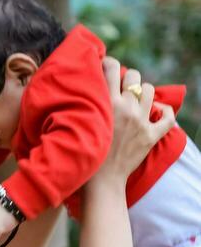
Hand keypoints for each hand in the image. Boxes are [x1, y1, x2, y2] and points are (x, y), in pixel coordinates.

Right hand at [96, 58, 175, 182]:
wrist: (100, 183)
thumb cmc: (84, 155)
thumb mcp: (80, 123)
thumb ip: (86, 104)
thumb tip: (87, 87)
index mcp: (107, 103)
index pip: (111, 68)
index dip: (108, 63)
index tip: (105, 67)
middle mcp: (126, 108)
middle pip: (134, 76)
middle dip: (127, 78)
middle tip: (121, 88)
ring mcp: (141, 122)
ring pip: (149, 90)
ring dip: (143, 92)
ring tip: (135, 101)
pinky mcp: (151, 136)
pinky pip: (167, 117)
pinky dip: (164, 112)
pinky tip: (156, 112)